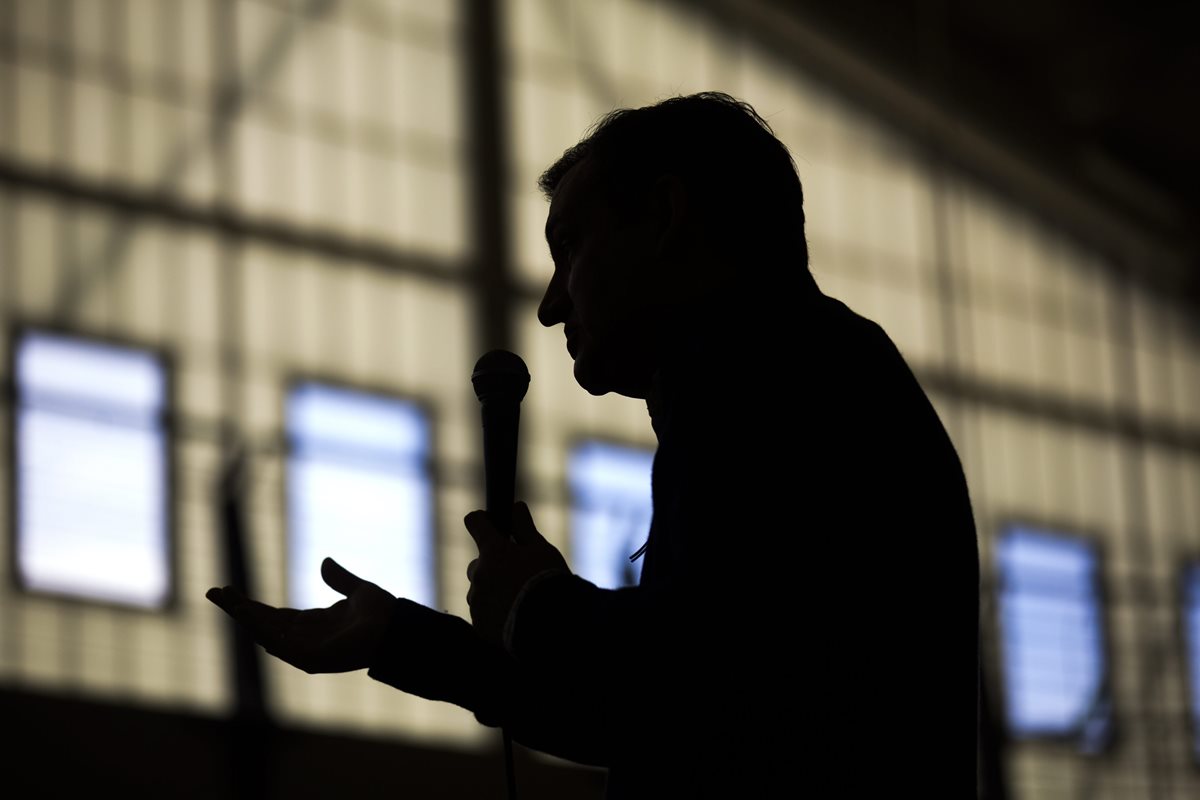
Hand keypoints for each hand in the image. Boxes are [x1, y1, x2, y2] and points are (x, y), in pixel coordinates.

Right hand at [206, 558, 395, 673]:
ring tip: (224, 599)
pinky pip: (279, 644)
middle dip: (238, 609)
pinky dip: (262, 629)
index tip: (229, 591)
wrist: (398, 627)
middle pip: (263, 623)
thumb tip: (324, 562)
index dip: (250, 605)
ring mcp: (306, 651)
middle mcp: (305, 639)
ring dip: (244, 617)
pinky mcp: (310, 659)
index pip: (273, 615)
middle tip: (213, 593)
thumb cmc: (383, 614)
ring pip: (265, 633)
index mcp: (313, 625)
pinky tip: (247, 615)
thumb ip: (339, 579)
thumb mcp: (357, 591)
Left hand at [465, 501, 569, 647]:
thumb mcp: (542, 550)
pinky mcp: (479, 625)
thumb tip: (515, 507)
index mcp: (493, 552)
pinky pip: (482, 614)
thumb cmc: (550, 582)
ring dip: (491, 590)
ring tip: (518, 600)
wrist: (552, 627)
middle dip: (492, 565)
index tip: (489, 522)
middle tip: (516, 573)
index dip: (482, 521)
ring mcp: (477, 602)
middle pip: (478, 562)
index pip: (475, 522)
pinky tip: (515, 617)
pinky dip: (494, 612)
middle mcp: (479, 575)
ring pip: (479, 590)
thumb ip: (524, 528)